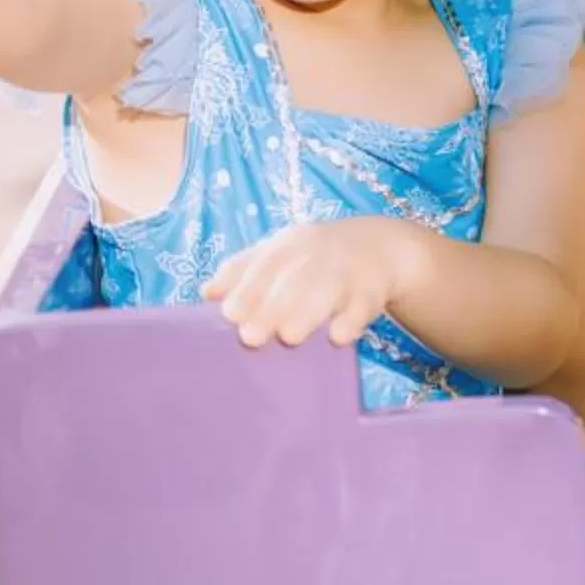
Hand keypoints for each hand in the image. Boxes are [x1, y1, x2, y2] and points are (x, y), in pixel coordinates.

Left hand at [201, 218, 414, 349]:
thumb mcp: (279, 254)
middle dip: (271, 307)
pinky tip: (338, 338)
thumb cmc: (313, 259)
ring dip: (308, 312)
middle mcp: (314, 257)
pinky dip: (351, 321)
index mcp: (286, 248)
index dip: (246, 289)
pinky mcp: (369, 293)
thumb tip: (206, 293)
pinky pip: (361, 307)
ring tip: (290, 338)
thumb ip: (242, 272)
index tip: (228, 314)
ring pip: (325, 291)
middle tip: (250, 337)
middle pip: (291, 281)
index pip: (263, 265)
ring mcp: (344, 273)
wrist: (377, 246)